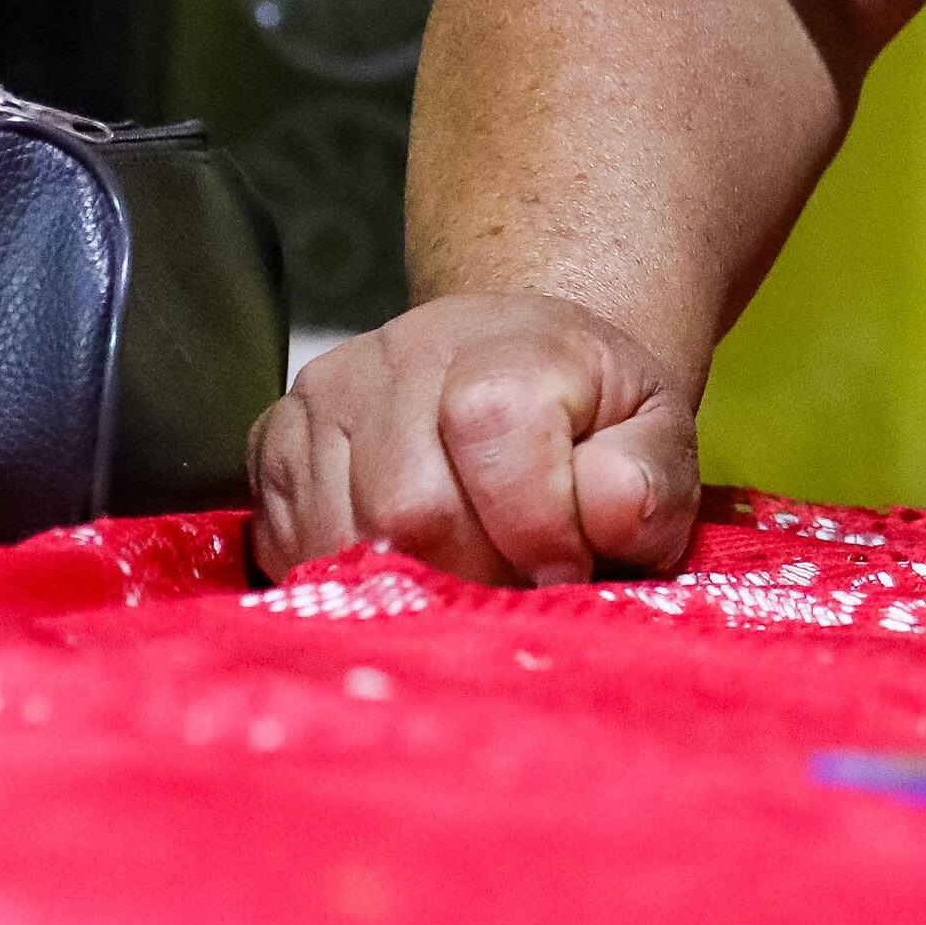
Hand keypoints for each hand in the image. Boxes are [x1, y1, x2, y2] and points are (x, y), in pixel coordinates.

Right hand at [249, 293, 700, 587]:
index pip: (491, 423)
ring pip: (342, 537)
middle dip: (473, 574)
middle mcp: (398, 350)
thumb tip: (606, 510)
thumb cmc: (590, 418)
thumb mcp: (655, 435)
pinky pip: (292, 548)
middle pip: (408, 504)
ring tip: (468, 573)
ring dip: (412, 586)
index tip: (569, 565)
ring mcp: (322, 396)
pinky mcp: (270, 445)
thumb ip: (649, 478)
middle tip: (515, 584)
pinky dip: (354, 581)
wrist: (514, 373)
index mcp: (505, 337)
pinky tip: (409, 564)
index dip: (535, 521)